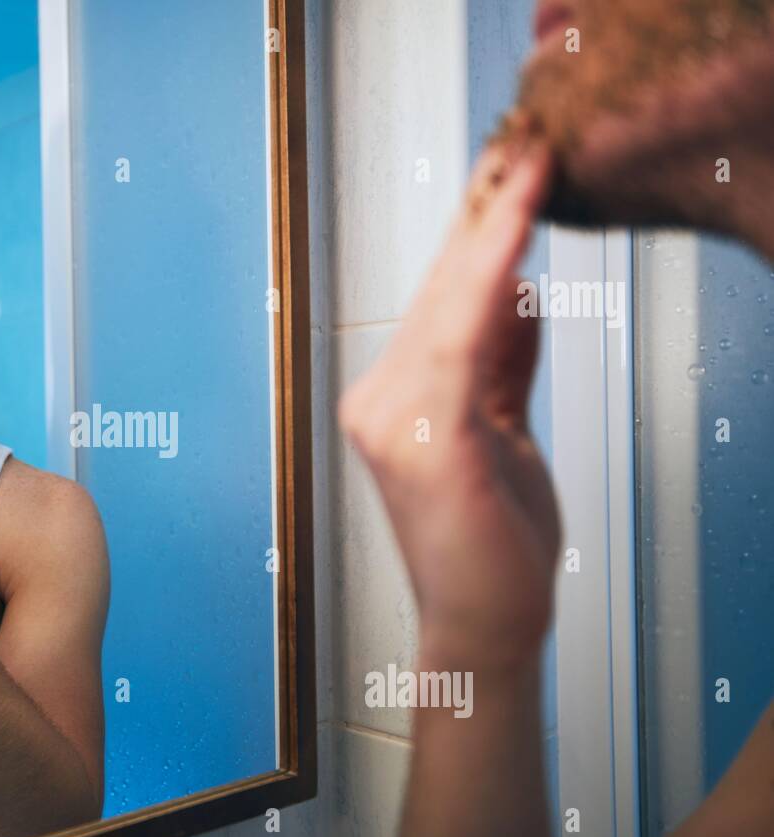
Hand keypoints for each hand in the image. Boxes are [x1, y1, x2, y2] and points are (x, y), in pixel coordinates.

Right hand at [338, 137, 559, 673]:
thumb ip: (501, 362)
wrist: (484, 622)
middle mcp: (376, 401)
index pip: (437, 305)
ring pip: (449, 305)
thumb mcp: (502, 432)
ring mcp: (390, 417)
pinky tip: (515, 235)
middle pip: (438, 293)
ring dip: (493, 231)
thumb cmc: (491, 541)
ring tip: (525, 171)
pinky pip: (464, 340)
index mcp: (389, 401)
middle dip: (483, 217)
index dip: (473, 237)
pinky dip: (490, 280)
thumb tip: (514, 290)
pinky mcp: (424, 435)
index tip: (502, 179)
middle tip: (519, 149)